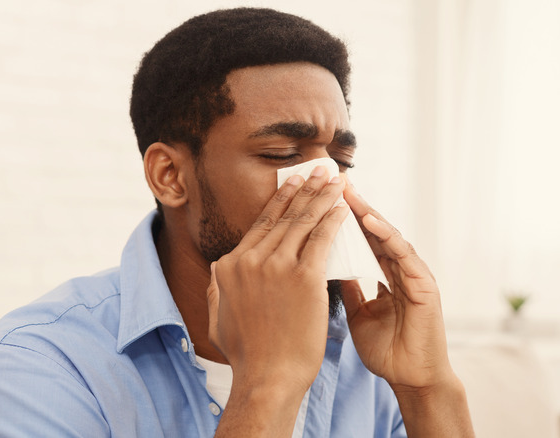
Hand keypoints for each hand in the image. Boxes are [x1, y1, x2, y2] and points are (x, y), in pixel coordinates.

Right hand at [206, 167, 348, 395]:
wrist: (268, 378)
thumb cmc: (248, 354)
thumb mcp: (217, 317)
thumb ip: (217, 289)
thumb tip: (218, 270)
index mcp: (230, 266)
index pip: (260, 226)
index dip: (280, 202)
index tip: (292, 184)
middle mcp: (251, 260)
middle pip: (283, 217)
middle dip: (304, 190)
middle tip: (319, 171)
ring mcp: (277, 267)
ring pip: (303, 223)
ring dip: (322, 197)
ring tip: (335, 181)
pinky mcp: (304, 278)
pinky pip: (321, 240)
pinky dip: (333, 221)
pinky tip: (343, 208)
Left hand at [341, 180, 453, 389]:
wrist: (411, 380)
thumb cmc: (386, 351)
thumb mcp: (358, 314)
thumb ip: (348, 289)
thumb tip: (324, 268)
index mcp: (384, 275)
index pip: (360, 239)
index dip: (341, 218)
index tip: (319, 198)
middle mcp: (399, 269)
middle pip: (373, 230)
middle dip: (353, 205)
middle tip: (333, 181)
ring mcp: (413, 275)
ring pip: (389, 235)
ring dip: (369, 213)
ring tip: (348, 193)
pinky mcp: (425, 285)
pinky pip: (404, 255)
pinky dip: (388, 236)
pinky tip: (371, 221)